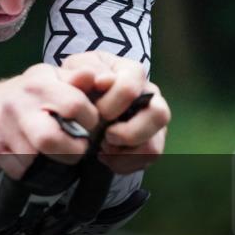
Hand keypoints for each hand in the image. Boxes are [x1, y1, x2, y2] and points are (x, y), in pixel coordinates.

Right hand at [0, 63, 100, 178]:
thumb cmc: (27, 93)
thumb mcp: (51, 78)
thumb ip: (75, 79)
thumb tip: (94, 76)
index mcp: (38, 84)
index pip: (74, 106)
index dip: (90, 119)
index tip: (87, 123)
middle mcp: (17, 104)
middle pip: (50, 139)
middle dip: (72, 150)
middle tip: (77, 147)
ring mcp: (1, 126)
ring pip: (35, 159)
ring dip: (51, 160)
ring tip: (52, 149)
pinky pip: (20, 170)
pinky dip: (30, 168)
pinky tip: (32, 156)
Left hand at [60, 51, 170, 173]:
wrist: (81, 96)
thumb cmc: (81, 81)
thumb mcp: (75, 70)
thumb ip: (82, 74)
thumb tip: (100, 80)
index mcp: (132, 73)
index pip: (130, 89)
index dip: (109, 104)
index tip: (93, 111)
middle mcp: (151, 95)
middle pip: (158, 116)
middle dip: (128, 132)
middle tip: (105, 135)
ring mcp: (154, 120)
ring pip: (154, 145)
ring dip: (125, 153)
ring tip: (102, 147)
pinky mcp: (151, 140)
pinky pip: (146, 160)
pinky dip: (122, 163)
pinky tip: (103, 156)